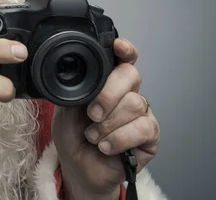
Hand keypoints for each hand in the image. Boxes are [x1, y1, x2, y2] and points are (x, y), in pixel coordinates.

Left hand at [51, 38, 159, 199]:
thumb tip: (75, 75)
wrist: (79, 169)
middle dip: (109, 94)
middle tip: (92, 113)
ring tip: (93, 136)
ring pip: (135, 104)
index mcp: (107, 82)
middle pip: (131, 76)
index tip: (118, 47)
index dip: (124, 50)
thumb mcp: (65, 110)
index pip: (123, 59)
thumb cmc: (73, 137)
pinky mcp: (150, 135)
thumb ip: (74, 90)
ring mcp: (141, 113)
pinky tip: (106, 146)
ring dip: (108, 124)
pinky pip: (143, 128)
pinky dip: (119, 138)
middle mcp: (126, 93)